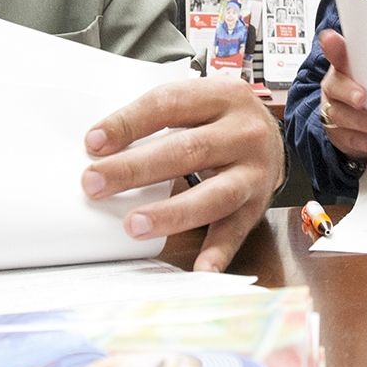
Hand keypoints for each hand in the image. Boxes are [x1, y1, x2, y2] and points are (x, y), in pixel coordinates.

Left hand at [81, 71, 282, 271]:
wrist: (273, 140)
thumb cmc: (220, 121)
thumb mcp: (196, 103)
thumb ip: (156, 119)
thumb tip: (99, 146)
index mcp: (222, 96)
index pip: (169, 104)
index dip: (129, 123)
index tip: (93, 143)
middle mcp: (242, 132)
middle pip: (187, 150)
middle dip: (136, 169)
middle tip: (94, 183)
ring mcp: (254, 172)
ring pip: (213, 195)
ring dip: (170, 213)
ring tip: (133, 225)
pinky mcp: (257, 206)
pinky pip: (235, 232)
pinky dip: (217, 253)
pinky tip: (201, 271)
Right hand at [316, 30, 366, 165]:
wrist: (359, 120)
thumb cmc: (366, 89)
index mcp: (341, 70)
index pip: (336, 55)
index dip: (334, 49)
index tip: (332, 39)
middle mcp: (333, 91)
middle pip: (336, 90)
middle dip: (349, 93)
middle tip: (363, 98)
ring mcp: (334, 114)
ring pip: (342, 117)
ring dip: (362, 122)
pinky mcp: (340, 136)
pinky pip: (351, 140)